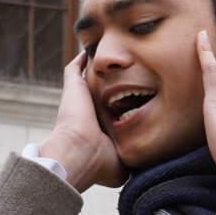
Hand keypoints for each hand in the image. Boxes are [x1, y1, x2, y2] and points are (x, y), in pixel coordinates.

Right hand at [38, 55, 123, 190]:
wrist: (79, 154)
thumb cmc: (99, 164)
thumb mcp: (122, 167)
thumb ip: (131, 159)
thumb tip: (142, 163)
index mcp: (97, 130)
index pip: (108, 115)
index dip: (119, 109)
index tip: (134, 101)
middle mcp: (87, 113)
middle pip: (98, 95)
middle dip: (108, 86)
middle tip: (124, 73)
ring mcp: (78, 99)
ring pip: (86, 79)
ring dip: (94, 69)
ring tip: (105, 54)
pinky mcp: (73, 87)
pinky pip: (75, 66)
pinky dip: (81, 57)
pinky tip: (90, 48)